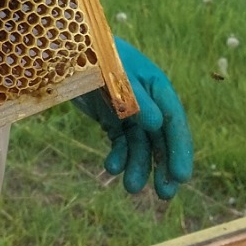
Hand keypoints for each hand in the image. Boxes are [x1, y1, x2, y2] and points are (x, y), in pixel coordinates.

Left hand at [74, 37, 193, 200]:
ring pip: (141, 145)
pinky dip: (119, 156)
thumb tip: (157, 124)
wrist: (64, 50)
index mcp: (156, 86)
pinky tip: (112, 168)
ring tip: (131, 188)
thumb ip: (134, 97)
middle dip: (164, 166)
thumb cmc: (93, 56)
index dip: (179, 149)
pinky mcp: (113, 119)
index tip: (181, 177)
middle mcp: (148, 101)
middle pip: (162, 138)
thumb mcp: (114, 74)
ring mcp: (130, 111)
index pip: (173, 121)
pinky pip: (121, 143)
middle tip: (165, 195)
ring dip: (138, 166)